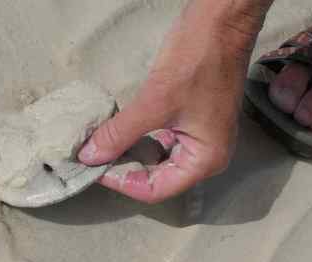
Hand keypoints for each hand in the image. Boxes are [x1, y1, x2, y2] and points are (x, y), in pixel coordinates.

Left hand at [78, 1, 264, 203]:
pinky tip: (119, 130)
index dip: (122, 182)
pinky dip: (139, 138)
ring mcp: (200, 137)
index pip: (155, 190)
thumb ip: (119, 133)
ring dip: (129, 153)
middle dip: (124, 168)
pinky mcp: (192, 120)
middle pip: (156, 178)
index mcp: (204, 160)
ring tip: (102, 145)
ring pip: (157, 159)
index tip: (94, 168)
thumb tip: (89, 155)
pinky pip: (161, 140)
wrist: (222, 21)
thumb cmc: (198, 60)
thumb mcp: (154, 101)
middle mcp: (205, 156)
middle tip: (93, 157)